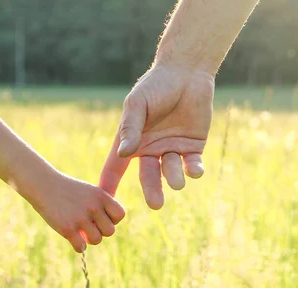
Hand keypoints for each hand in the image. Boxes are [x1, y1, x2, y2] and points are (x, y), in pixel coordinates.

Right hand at [31, 172, 125, 252]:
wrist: (44, 185)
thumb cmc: (68, 190)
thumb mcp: (89, 192)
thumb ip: (102, 206)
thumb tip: (109, 229)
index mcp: (101, 196)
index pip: (120, 215)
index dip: (112, 219)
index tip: (100, 217)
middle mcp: (93, 207)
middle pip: (110, 231)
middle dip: (100, 231)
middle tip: (89, 226)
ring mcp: (80, 218)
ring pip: (96, 240)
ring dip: (89, 239)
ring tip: (80, 232)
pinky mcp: (67, 229)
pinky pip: (81, 247)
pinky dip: (78, 246)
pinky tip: (72, 238)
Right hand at [99, 64, 214, 208]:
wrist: (186, 72)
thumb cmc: (156, 85)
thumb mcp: (137, 105)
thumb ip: (131, 129)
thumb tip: (122, 154)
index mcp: (132, 141)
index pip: (116, 166)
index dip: (110, 183)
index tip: (103, 201)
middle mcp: (151, 149)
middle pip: (148, 175)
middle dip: (152, 190)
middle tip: (155, 204)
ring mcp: (172, 149)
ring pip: (171, 171)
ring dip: (174, 177)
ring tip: (177, 183)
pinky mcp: (193, 147)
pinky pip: (192, 164)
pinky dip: (194, 170)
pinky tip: (195, 172)